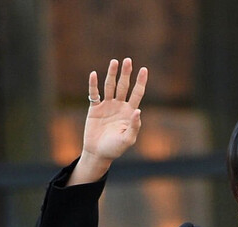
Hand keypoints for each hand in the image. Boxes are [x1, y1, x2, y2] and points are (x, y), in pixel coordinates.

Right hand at [79, 58, 147, 172]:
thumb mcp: (127, 140)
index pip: (137, 94)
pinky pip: (94, 94)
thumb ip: (134, 126)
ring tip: (114, 62)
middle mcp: (119, 106)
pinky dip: (93, 85)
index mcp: (129, 112)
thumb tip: (138, 111)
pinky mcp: (95, 108)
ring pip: (110, 86)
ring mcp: (107, 106)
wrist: (98, 154)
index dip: (140, 82)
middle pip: (124, 86)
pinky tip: (94, 75)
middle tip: (128, 61)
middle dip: (126, 74)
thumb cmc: (115, 149)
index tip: (144, 69)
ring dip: (112, 74)